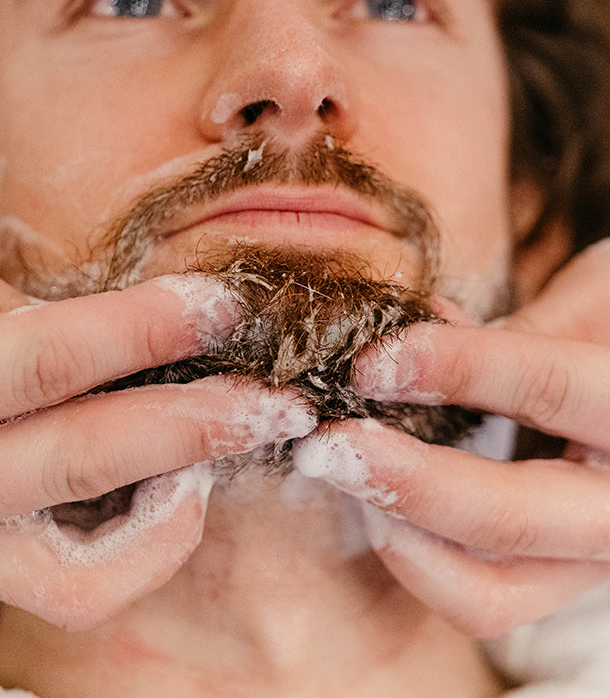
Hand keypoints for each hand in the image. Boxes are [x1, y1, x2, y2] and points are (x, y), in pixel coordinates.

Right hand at [0, 224, 316, 629]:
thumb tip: (107, 325)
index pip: (40, 362)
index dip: (140, 331)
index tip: (220, 306)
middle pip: (80, 459)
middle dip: (194, 423)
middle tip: (277, 399)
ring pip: (81, 565)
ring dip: (177, 502)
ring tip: (232, 441)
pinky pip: (75, 592)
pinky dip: (142, 553)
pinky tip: (177, 492)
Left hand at [293, 240, 609, 637]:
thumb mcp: (590, 308)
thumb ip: (515, 324)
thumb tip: (421, 323)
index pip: (547, 389)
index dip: (453, 370)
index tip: (371, 362)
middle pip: (509, 517)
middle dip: (403, 480)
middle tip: (326, 445)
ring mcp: (586, 558)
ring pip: (488, 590)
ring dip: (398, 532)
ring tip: (346, 473)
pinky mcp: (551, 579)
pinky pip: (479, 602)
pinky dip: (416, 562)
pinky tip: (376, 506)